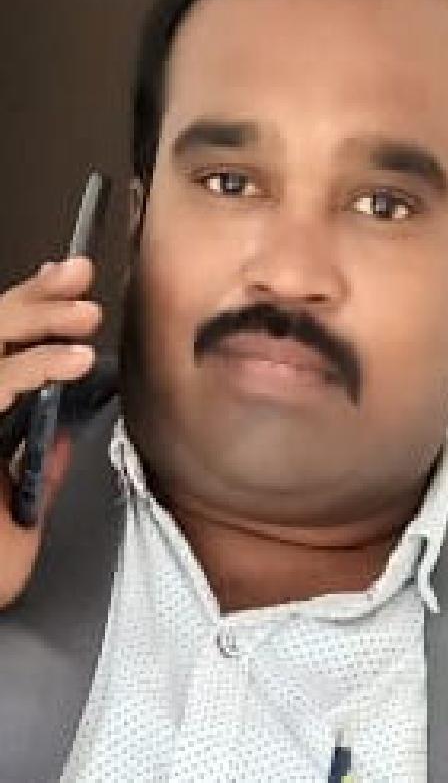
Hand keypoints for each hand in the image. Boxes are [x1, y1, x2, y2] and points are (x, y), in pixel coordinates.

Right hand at [0, 257, 101, 607]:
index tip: (70, 288)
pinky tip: (74, 361)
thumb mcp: (21, 512)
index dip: (30, 310)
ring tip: (89, 312)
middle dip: (35, 297)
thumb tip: (63, 433)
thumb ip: (39, 467)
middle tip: (80, 273)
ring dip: (38, 319)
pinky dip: (34, 367)